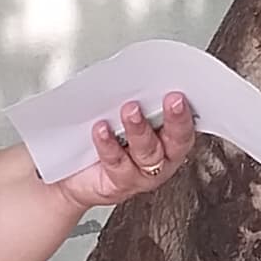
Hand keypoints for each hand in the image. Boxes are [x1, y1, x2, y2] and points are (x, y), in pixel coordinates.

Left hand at [55, 91, 195, 214]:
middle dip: (175, 120)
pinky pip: (117, 163)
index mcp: (167, 140)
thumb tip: (136, 76)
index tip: (180, 95)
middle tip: (171, 100)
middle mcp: (160, 159)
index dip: (186, 113)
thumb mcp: (121, 116)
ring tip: (130, 110)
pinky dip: (109, 144)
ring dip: (140, 129)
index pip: (185, 126)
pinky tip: (101, 129)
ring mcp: (141, 174)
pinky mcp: (119, 184)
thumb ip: (136, 102)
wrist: (74, 177)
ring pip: (147, 152)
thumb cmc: (104, 141)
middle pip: (175, 141)